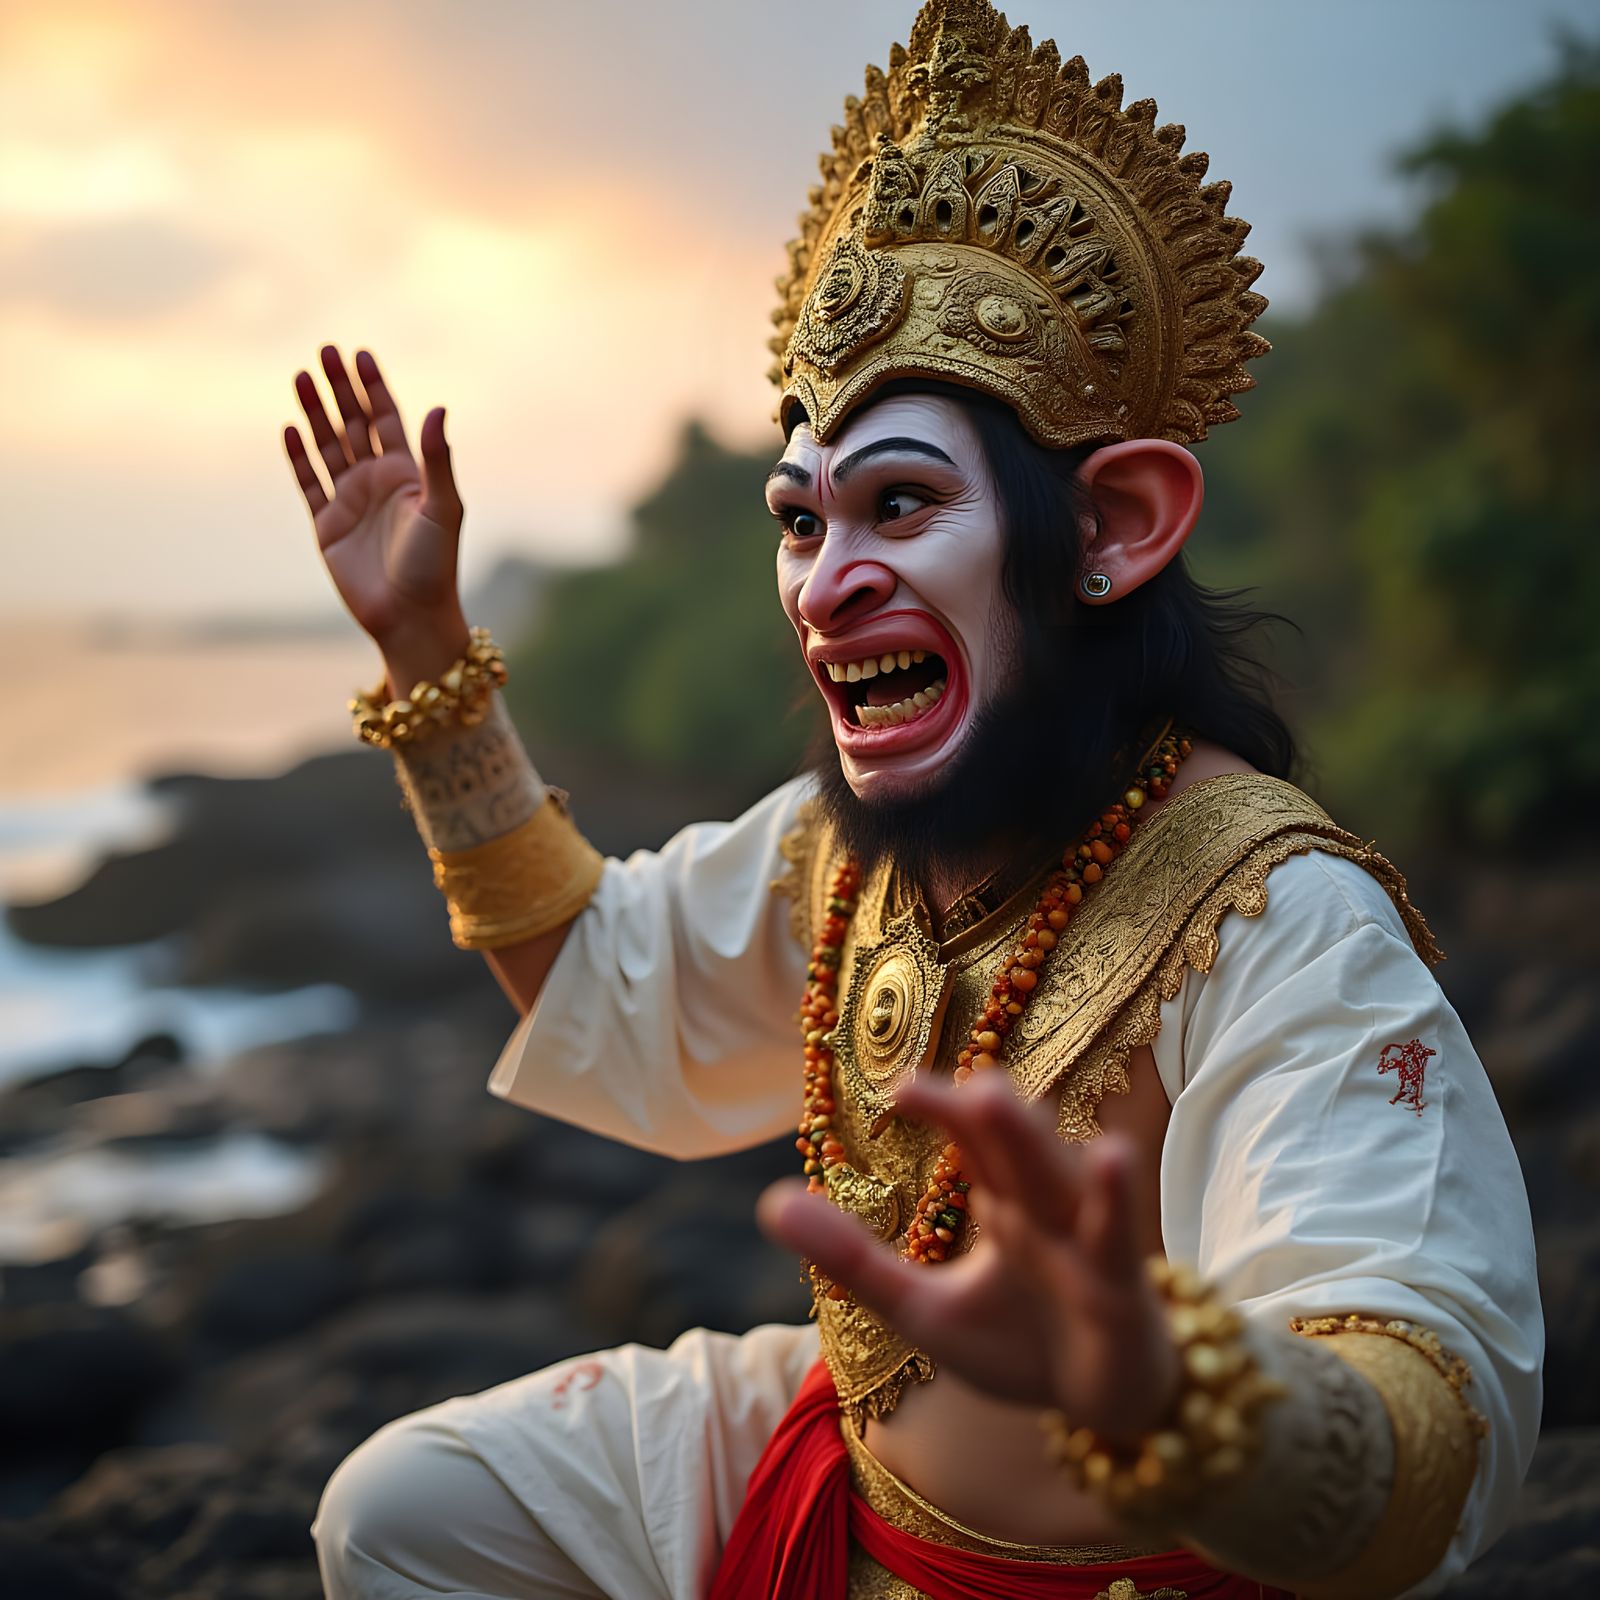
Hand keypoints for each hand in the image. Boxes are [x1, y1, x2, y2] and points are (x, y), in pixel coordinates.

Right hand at [283, 345, 467, 673]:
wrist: (410, 616)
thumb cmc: (435, 565)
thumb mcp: (441, 507)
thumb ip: (437, 459)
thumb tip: (438, 408)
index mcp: (408, 475)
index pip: (387, 419)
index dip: (373, 387)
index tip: (360, 354)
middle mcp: (377, 483)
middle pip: (354, 425)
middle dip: (340, 389)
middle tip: (325, 351)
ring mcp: (350, 502)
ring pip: (328, 447)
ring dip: (315, 413)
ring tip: (301, 376)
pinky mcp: (327, 526)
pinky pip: (308, 484)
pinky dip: (299, 457)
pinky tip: (289, 429)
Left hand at [757, 1071, 1179, 1440]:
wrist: (1106, 1409)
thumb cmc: (1022, 1344)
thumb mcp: (922, 1309)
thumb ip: (853, 1260)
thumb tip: (769, 1203)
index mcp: (1002, 1200)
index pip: (970, 1140)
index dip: (942, 1109)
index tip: (899, 1089)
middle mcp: (1043, 1205)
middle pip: (1012, 1145)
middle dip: (983, 1112)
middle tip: (945, 1083)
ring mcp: (1084, 1239)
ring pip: (1059, 1176)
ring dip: (1032, 1138)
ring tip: (997, 1100)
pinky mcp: (1118, 1285)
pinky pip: (1116, 1236)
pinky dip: (1114, 1197)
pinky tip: (1110, 1155)